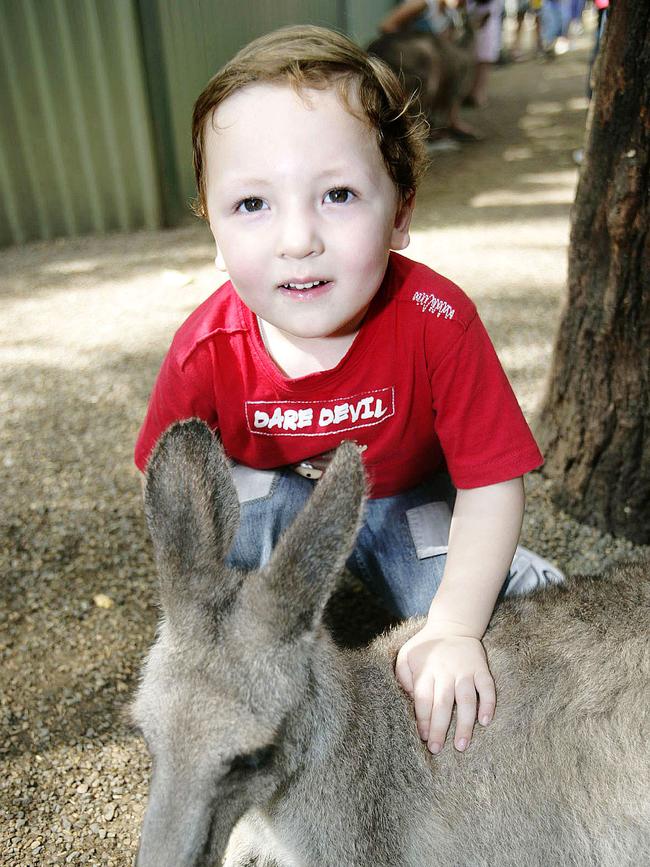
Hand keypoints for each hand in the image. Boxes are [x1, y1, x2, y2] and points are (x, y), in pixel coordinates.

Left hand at [395, 625, 494, 753]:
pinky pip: (487, 687)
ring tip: (461, 745)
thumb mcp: (407, 655)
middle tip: (437, 749)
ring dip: (464, 723)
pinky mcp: (481, 668)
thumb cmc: (427, 647)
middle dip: (439, 728)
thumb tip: (407, 699)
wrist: (453, 625)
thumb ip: (403, 676)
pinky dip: (488, 704)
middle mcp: (446, 671)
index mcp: (426, 670)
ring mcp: (465, 670)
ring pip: (466, 699)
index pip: (423, 698)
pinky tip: (485, 721)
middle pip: (442, 703)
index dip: (423, 719)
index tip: (424, 738)